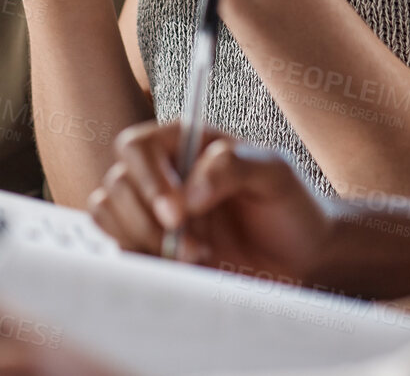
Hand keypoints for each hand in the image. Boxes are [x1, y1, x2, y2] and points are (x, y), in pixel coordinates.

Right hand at [89, 122, 330, 282]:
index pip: (137, 147)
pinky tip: (183, 268)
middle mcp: (160, 172)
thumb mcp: (275, 172)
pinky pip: (119, 246)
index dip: (148, 180)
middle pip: (117, 184)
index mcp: (183, 142)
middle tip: (196, 247)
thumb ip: (232, 166)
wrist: (302, 256)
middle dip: (149, 222)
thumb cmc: (290, 205)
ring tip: (195, 257)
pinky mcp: (150, 244)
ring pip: (108, 214)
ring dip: (144, 241)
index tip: (176, 214)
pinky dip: (142, 259)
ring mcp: (151, 209)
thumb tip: (188, 193)